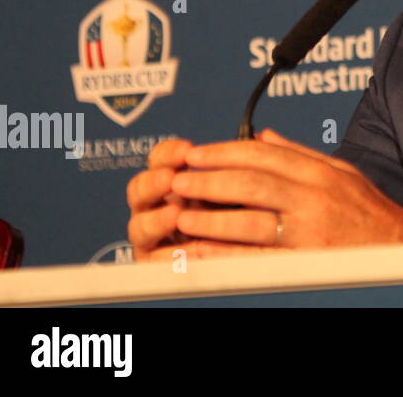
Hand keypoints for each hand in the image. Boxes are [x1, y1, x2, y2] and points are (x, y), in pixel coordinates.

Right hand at [126, 137, 264, 261]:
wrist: (255, 257)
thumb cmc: (247, 218)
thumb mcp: (248, 189)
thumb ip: (250, 164)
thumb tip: (264, 136)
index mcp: (179, 183)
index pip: (162, 161)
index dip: (168, 153)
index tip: (186, 150)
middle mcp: (162, 207)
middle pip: (139, 190)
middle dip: (152, 182)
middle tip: (170, 179)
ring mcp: (158, 237)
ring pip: (138, 226)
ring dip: (155, 219)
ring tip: (175, 214)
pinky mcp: (162, 266)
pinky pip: (155, 262)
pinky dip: (166, 256)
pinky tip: (180, 250)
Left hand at [160, 128, 402, 252]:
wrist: (401, 248)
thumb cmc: (371, 213)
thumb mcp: (341, 172)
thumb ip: (300, 153)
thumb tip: (264, 136)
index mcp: (319, 172)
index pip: (264, 154)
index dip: (225, 151)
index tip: (197, 153)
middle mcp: (313, 197)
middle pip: (251, 182)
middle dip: (209, 179)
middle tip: (179, 177)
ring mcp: (308, 229)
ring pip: (249, 218)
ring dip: (210, 215)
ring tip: (180, 211)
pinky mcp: (304, 259)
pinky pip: (255, 255)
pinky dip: (223, 252)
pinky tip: (200, 249)